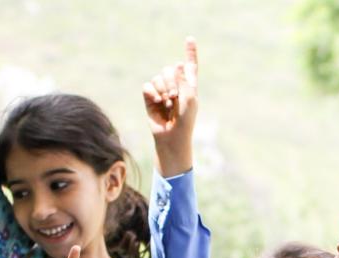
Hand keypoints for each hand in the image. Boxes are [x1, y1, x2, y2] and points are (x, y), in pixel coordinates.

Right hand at [143, 38, 198, 173]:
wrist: (172, 137)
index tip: (190, 38)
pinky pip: (147, 86)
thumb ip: (184, 80)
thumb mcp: (190, 99)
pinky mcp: (149, 98)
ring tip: (167, 103)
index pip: (190, 65)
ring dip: (163, 89)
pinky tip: (157, 101)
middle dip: (171, 81)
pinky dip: (152, 92)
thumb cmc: (186, 120)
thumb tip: (176, 65)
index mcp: (189, 85)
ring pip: (158, 77)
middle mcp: (175, 86)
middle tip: (174, 97)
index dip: (190, 52)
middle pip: (169, 69)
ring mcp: (162, 91)